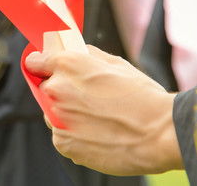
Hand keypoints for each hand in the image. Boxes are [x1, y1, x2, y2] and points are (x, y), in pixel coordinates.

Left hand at [24, 45, 182, 175]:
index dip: (42, 65)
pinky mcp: (63, 143)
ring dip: (66, 114)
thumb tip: (76, 53)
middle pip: (46, 88)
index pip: (36, 61)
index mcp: (67, 65)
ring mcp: (57, 118)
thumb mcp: (116, 64)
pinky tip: (97, 133)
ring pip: (52, 113)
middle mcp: (57, 90)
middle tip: (87, 98)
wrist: (160, 134)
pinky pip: (61, 135)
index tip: (45, 69)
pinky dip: (73, 134)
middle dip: (61, 91)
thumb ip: (87, 56)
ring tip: (97, 118)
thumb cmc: (143, 97)